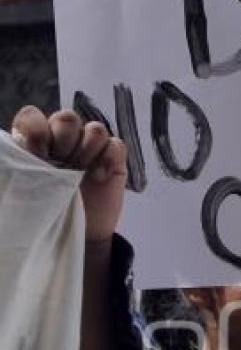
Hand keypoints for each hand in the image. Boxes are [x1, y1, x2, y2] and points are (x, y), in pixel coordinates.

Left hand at [11, 106, 126, 244]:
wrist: (80, 233)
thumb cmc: (49, 210)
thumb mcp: (27, 188)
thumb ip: (22, 165)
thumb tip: (15, 150)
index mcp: (36, 140)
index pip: (32, 116)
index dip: (36, 130)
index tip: (38, 154)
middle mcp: (63, 138)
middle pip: (67, 118)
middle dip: (64, 140)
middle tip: (62, 164)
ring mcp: (90, 147)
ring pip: (94, 128)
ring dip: (87, 150)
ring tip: (81, 173)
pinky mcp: (114, 158)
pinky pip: (116, 144)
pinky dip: (108, 159)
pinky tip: (99, 178)